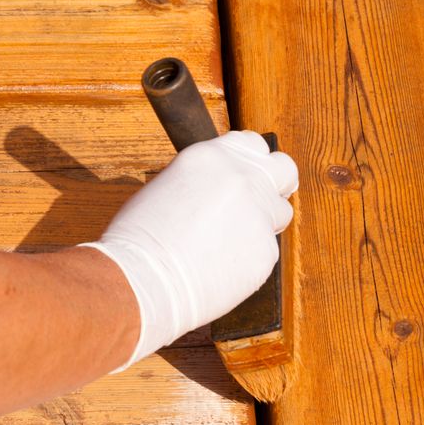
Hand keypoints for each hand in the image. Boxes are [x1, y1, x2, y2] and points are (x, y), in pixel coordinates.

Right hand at [82, 131, 298, 369]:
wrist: (142, 280)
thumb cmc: (139, 240)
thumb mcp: (167, 187)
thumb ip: (204, 182)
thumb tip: (219, 190)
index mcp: (211, 156)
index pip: (252, 144)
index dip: (254, 161)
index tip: (251, 174)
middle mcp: (241, 178)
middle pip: (284, 168)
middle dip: (277, 182)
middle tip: (265, 199)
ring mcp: (258, 214)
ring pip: (280, 212)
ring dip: (263, 222)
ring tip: (230, 241)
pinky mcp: (266, 250)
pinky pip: (266, 250)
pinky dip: (249, 258)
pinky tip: (220, 266)